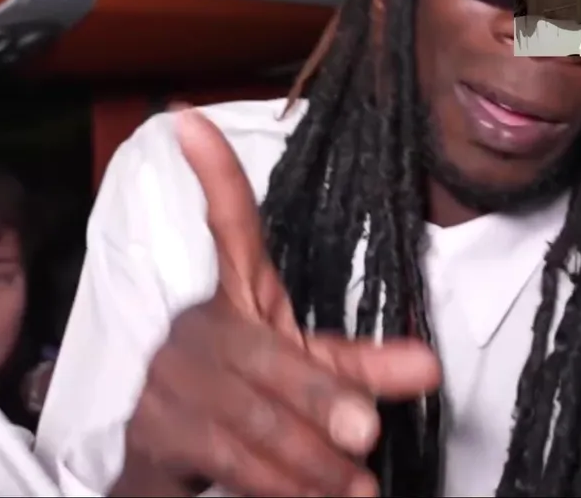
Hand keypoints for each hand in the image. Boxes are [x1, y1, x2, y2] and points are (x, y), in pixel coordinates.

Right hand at [113, 109, 441, 496]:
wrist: (164, 470)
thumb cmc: (241, 403)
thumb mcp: (302, 374)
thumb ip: (359, 368)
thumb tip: (430, 366)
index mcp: (232, 295)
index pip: (225, 226)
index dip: (211, 174)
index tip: (189, 119)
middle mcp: (194, 326)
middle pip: (260, 352)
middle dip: (317, 396)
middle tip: (368, 433)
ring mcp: (166, 377)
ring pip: (246, 415)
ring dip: (306, 458)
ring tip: (354, 488)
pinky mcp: (151, 433)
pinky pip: (220, 456)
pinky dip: (273, 485)